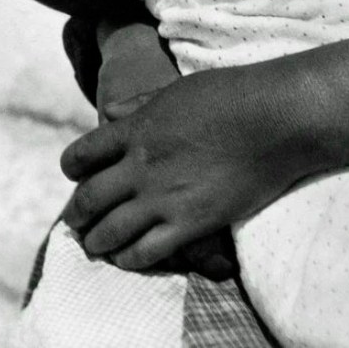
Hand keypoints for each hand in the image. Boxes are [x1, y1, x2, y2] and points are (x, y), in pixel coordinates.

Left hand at [61, 65, 317, 270]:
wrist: (277, 118)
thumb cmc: (233, 95)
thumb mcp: (179, 90)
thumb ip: (140, 103)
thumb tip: (108, 112)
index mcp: (138, 128)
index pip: (80, 155)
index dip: (71, 169)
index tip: (76, 176)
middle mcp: (142, 165)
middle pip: (87, 199)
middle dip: (77, 213)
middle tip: (80, 220)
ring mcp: (165, 197)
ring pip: (108, 233)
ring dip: (98, 241)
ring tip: (100, 243)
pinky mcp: (192, 223)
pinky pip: (144, 253)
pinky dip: (129, 258)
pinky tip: (130, 256)